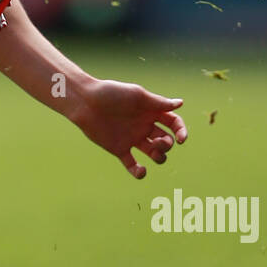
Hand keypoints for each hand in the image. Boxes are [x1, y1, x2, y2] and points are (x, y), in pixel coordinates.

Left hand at [69, 78, 186, 179]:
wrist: (85, 102)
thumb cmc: (111, 93)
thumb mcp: (137, 96)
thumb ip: (158, 103)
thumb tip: (181, 103)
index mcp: (150, 112)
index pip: (173, 123)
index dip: (181, 131)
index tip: (181, 139)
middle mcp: (144, 126)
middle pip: (166, 141)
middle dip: (167, 145)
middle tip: (158, 142)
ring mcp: (132, 139)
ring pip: (154, 154)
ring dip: (159, 157)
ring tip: (152, 151)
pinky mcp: (119, 149)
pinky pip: (133, 165)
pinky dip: (139, 172)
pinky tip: (141, 170)